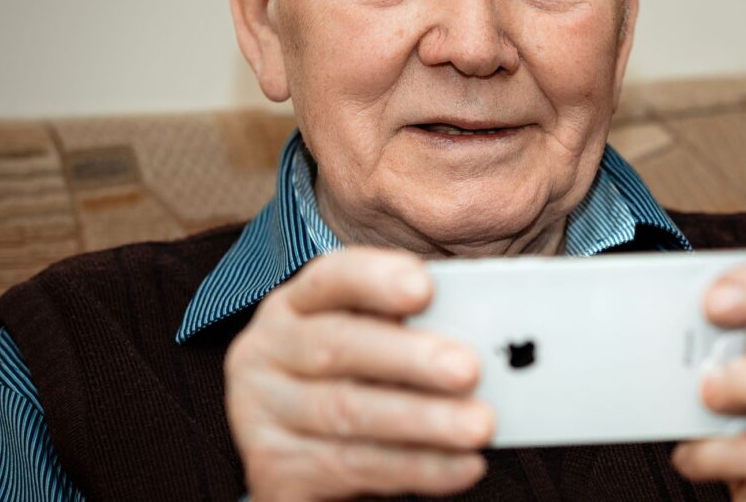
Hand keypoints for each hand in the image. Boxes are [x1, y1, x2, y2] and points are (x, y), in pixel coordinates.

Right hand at [224, 248, 494, 500]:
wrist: (297, 453)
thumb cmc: (352, 381)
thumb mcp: (370, 343)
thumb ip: (410, 330)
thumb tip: (484, 333)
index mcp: (295, 305)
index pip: (330, 278)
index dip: (375, 279)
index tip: (424, 287)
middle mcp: (267, 351)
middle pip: (337, 347)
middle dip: (409, 358)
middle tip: (470, 369)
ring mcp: (261, 412)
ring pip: (348, 413)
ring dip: (423, 421)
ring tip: (479, 426)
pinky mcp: (274, 468)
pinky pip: (353, 467)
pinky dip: (417, 467)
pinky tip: (463, 466)